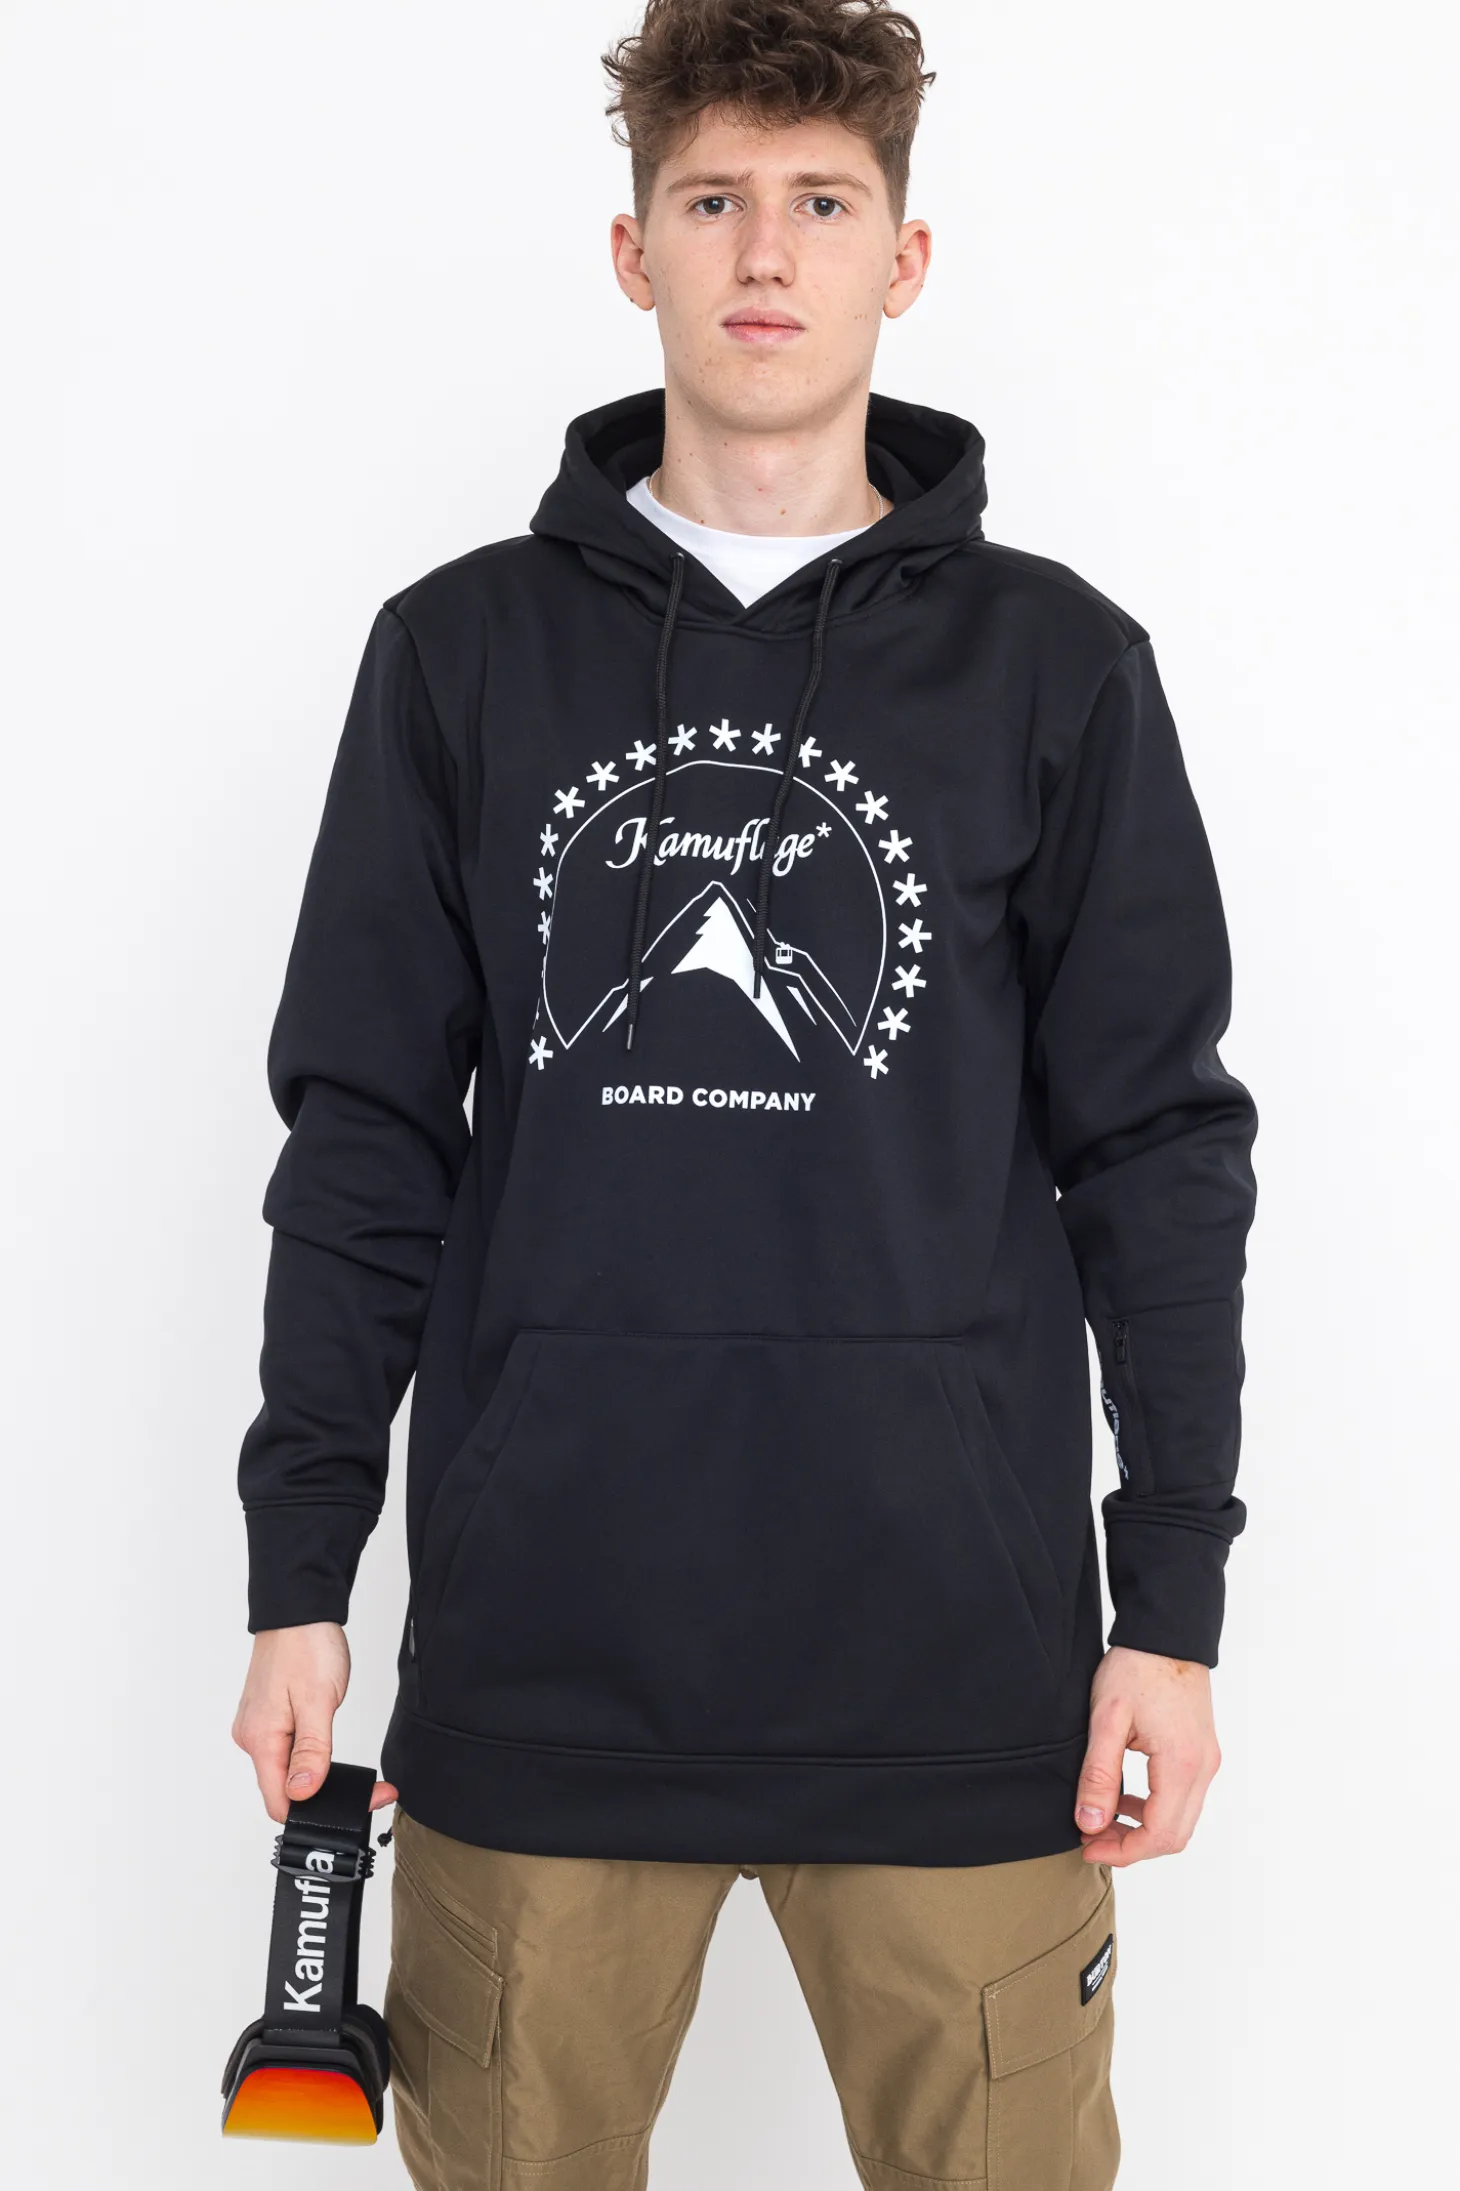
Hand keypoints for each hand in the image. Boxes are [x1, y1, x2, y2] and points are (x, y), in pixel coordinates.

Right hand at [232, 1622, 398, 1823]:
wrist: (297, 1610)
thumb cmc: (306, 1646)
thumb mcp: (318, 1701)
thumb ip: (311, 1751)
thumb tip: (302, 1793)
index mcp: (260, 1739)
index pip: (280, 1804)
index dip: (317, 1813)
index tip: (357, 1804)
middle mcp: (252, 1738)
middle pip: (284, 1791)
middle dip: (325, 1796)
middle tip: (371, 1789)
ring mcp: (258, 1727)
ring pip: (286, 1771)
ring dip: (318, 1776)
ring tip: (353, 1769)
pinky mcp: (267, 1718)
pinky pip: (286, 1751)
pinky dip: (309, 1757)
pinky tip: (328, 1748)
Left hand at [1074, 1645, 1219, 1865]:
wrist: (1167, 1633)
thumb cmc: (1136, 1668)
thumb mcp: (1106, 1720)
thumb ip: (1098, 1775)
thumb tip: (1089, 1823)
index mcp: (1181, 1764)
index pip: (1159, 1835)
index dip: (1122, 1851)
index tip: (1087, 1846)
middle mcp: (1203, 1769)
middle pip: (1174, 1836)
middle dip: (1131, 1845)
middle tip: (1091, 1836)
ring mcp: (1207, 1761)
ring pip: (1181, 1820)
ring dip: (1143, 1829)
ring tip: (1101, 1817)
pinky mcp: (1202, 1752)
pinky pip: (1183, 1797)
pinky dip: (1155, 1809)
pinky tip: (1124, 1797)